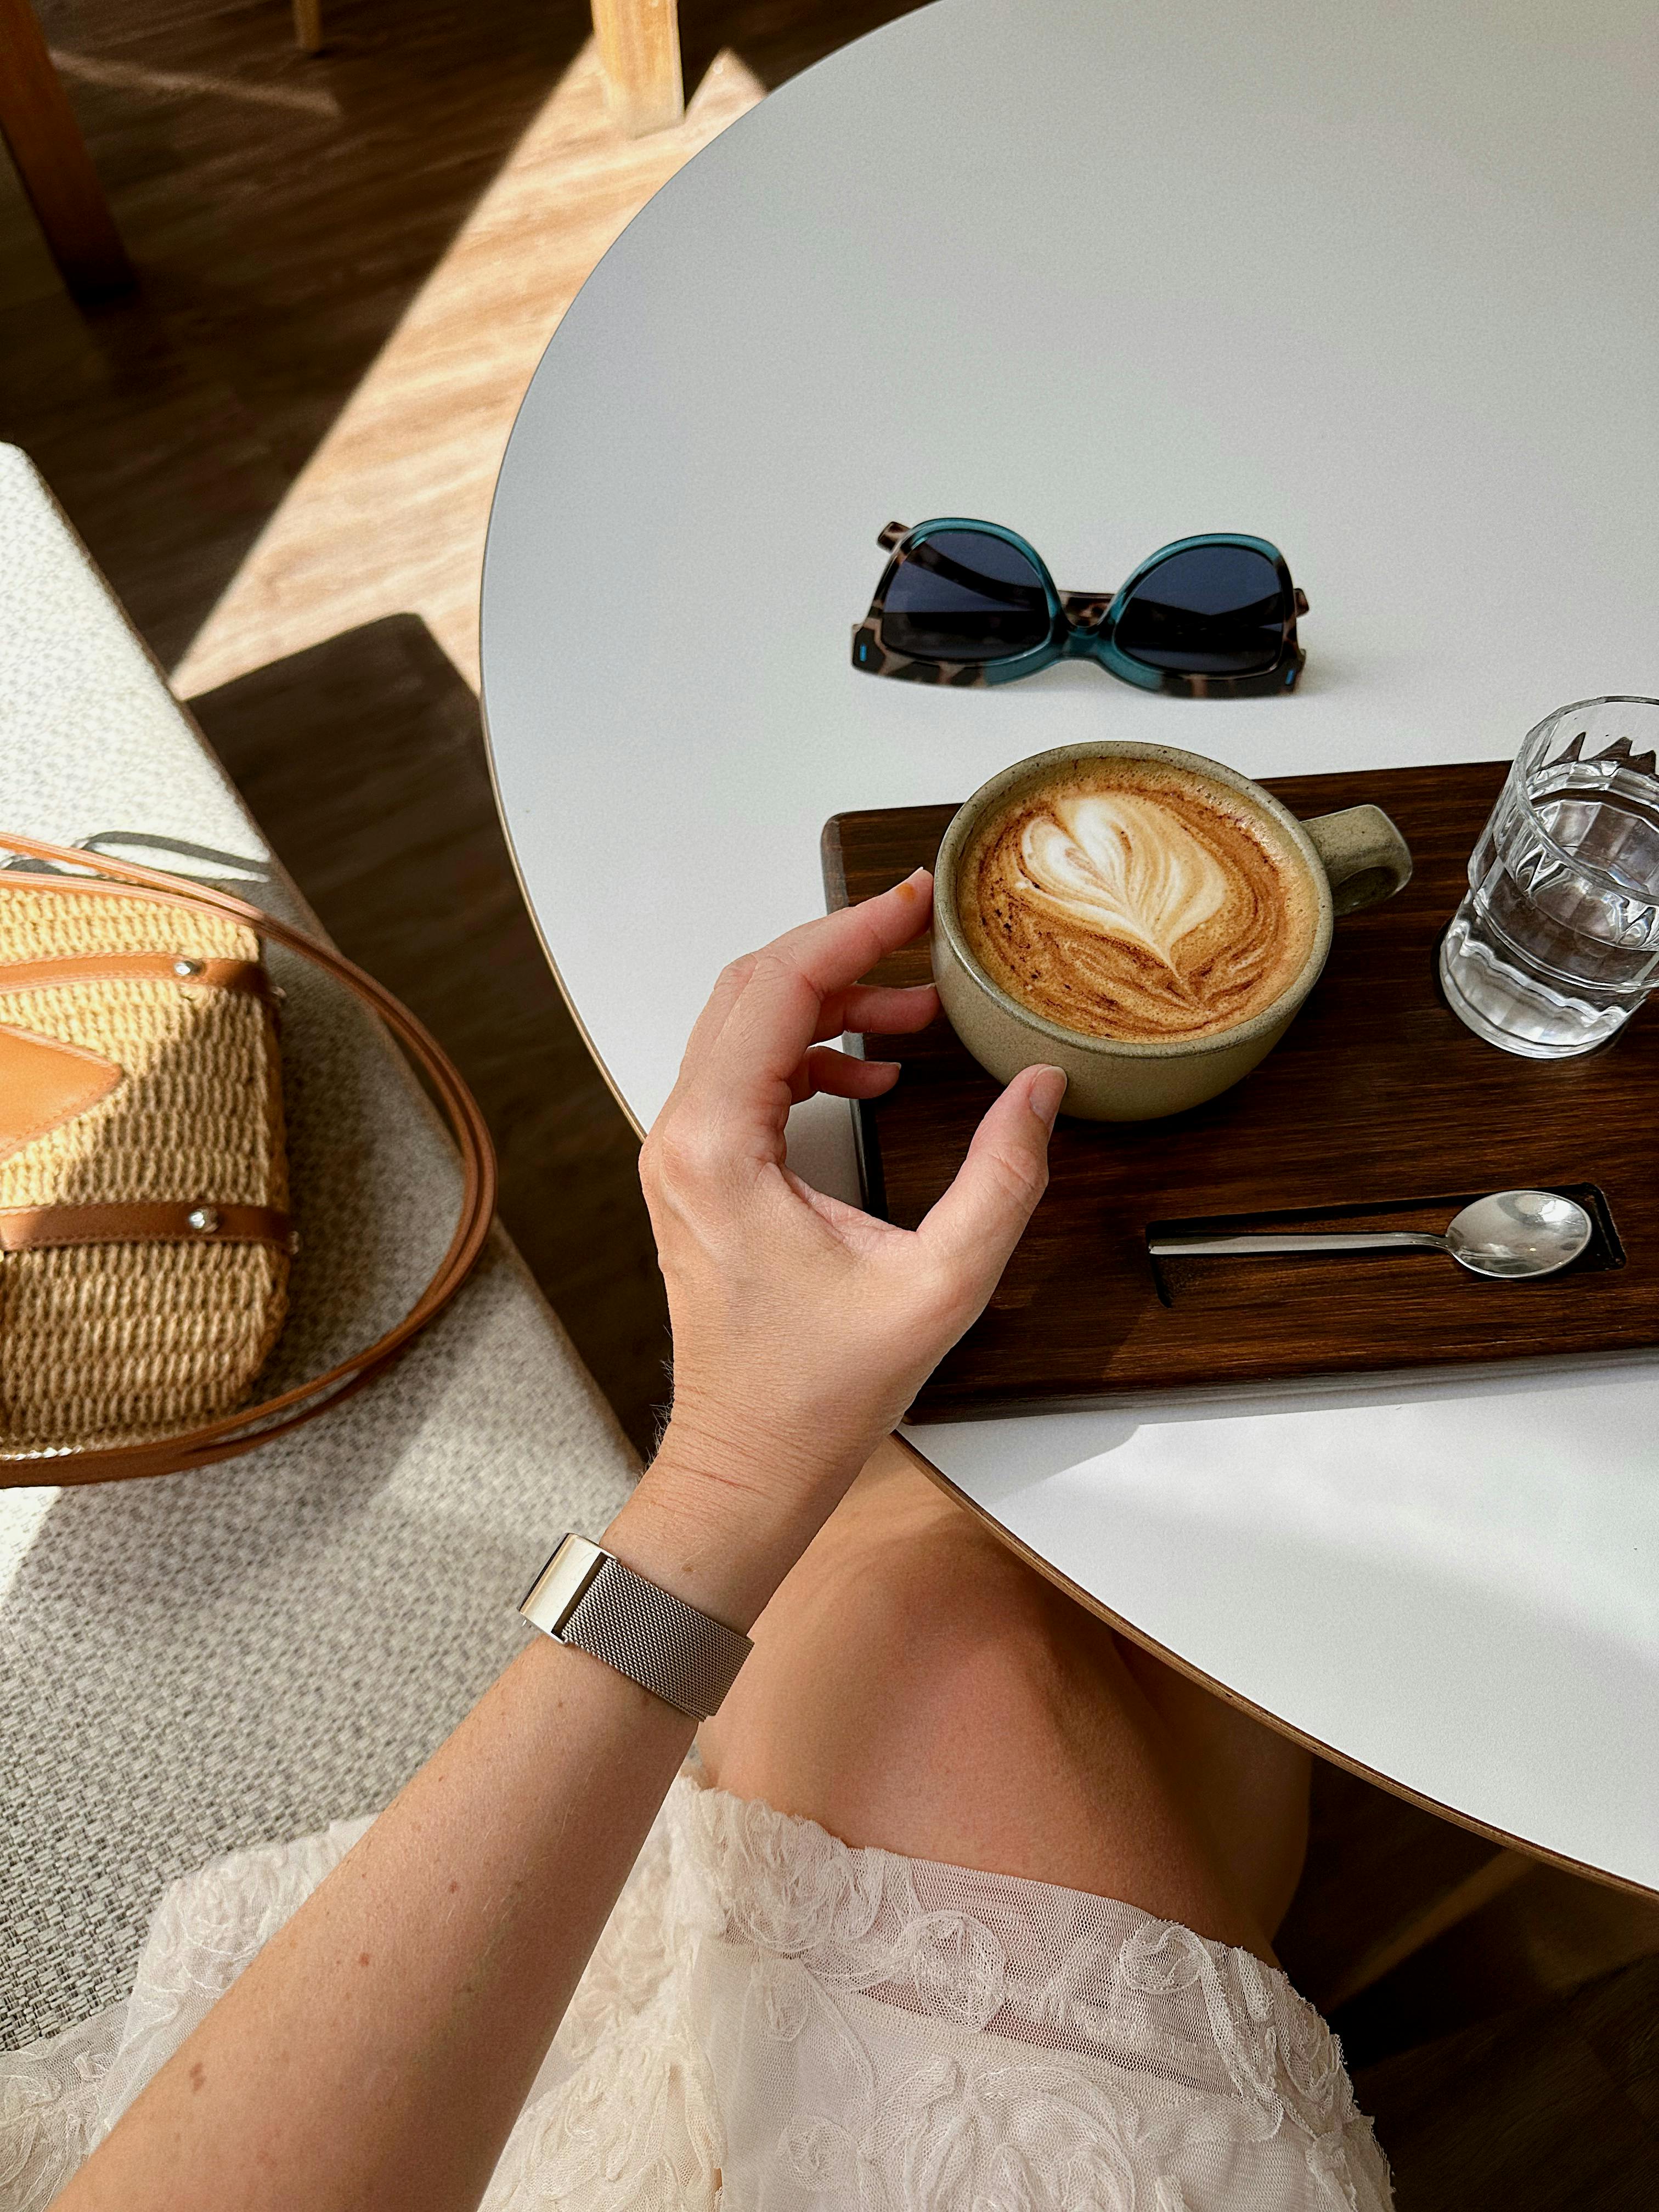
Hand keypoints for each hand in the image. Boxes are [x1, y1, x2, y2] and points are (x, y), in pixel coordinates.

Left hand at [633, 870, 1063, 1593]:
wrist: (749, 1462)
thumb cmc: (819, 1390)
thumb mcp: (939, 1284)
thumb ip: (1001, 1178)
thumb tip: (1040, 1088)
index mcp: (719, 1146)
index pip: (778, 989)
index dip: (851, 932)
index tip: (914, 901)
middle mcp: (682, 1136)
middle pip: (753, 989)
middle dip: (842, 953)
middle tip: (921, 935)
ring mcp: (682, 1155)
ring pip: (746, 1027)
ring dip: (830, 1003)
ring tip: (917, 1013)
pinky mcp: (698, 1174)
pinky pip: (745, 1075)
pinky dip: (810, 1053)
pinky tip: (874, 1073)